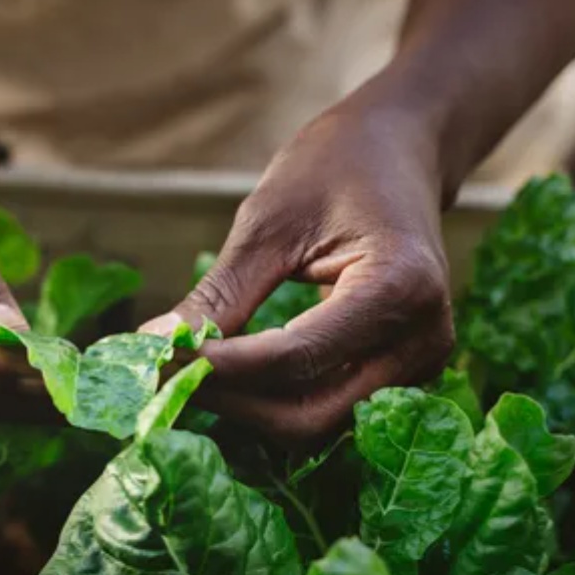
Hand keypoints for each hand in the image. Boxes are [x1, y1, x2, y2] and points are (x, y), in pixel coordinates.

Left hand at [145, 106, 454, 445]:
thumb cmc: (336, 167)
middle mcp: (422, 341)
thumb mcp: (269, 222)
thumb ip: (220, 295)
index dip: (220, 369)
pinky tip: (227, 377)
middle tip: (163, 377)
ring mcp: (416, 365)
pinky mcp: (399, 375)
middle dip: (230, 401)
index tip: (156, 361)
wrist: (399, 151)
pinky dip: (270, 401)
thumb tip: (153, 346)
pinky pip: (326, 408)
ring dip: (246, 410)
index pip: (296, 358)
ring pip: (315, 423)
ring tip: (188, 376)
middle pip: (309, 413)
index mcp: (400, 289)